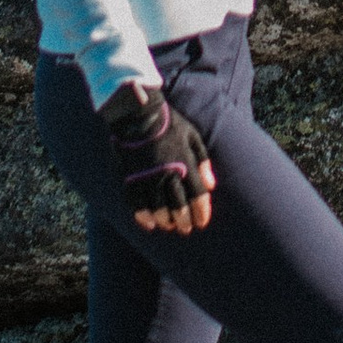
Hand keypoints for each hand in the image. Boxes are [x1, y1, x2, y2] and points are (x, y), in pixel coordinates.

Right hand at [98, 80, 215, 234]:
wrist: (138, 114)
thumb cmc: (170, 124)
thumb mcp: (193, 137)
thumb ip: (203, 162)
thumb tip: (211, 185)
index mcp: (185, 164)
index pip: (197, 195)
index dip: (201, 212)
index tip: (202, 222)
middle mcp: (167, 174)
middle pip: (179, 206)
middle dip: (184, 220)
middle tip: (186, 227)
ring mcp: (148, 178)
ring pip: (159, 209)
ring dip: (166, 221)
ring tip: (170, 225)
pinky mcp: (131, 178)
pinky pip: (136, 204)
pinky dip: (143, 217)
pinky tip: (150, 224)